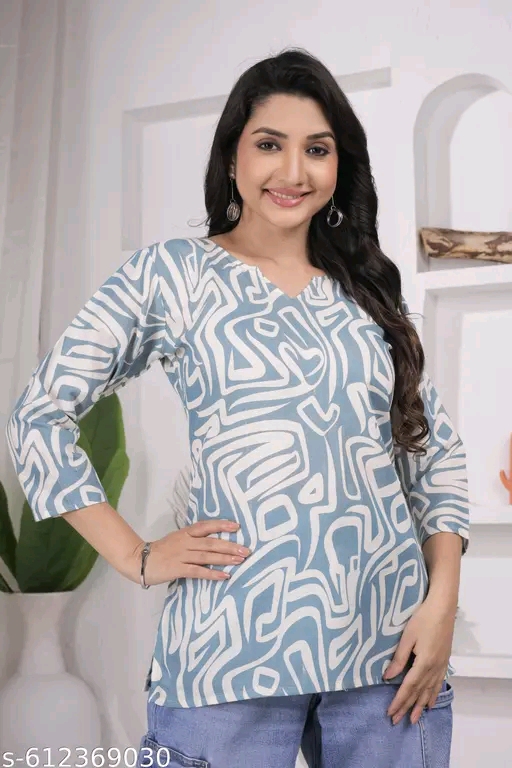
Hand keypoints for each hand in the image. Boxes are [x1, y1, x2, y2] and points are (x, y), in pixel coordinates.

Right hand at [133, 520, 250, 585]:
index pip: (205, 526)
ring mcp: (181, 555)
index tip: (237, 526)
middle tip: (246, 550)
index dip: (221, 525)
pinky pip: (198, 571)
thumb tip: (213, 542)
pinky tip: (224, 576)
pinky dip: (212, 574)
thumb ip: (192, 539)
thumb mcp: (177, 539)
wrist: (139, 560)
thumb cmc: (161, 551)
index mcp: (185, 533)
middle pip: (211, 542)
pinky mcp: (177, 569)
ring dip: (225, 558)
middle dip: (230, 546)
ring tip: (240, 561)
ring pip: (207, 556)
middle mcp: (185, 542)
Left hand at [383, 595, 456, 725]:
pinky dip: (433, 695)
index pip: (408, 687)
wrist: (443, 608)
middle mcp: (434, 669)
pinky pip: (438, 684)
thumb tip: (388, 677)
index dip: (399, 701)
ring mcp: (441, 666)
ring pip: (429, 691)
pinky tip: (430, 702)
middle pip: (419, 693)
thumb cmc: (422, 619)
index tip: (390, 713)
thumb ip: (398, 659)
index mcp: (424, 663)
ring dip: (421, 706)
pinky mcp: (444, 661)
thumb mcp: (407, 637)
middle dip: (407, 707)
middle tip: (397, 721)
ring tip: (414, 719)